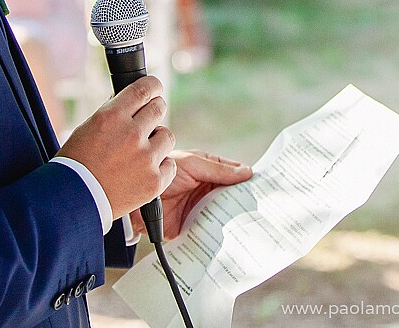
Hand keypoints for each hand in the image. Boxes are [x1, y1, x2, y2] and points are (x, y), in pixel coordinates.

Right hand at [57, 76, 176, 218]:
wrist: (72, 202)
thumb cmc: (75, 165)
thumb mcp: (88, 128)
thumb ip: (113, 113)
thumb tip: (131, 100)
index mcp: (112, 116)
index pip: (145, 88)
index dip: (153, 86)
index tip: (155, 88)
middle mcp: (131, 134)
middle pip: (158, 108)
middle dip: (153, 112)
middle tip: (146, 123)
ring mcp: (145, 158)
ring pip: (167, 136)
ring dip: (157, 141)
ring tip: (141, 152)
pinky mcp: (154, 180)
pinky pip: (170, 164)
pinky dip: (161, 167)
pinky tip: (145, 171)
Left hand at [130, 151, 252, 239]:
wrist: (135, 199)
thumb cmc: (162, 172)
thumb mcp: (192, 165)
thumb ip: (218, 169)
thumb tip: (247, 172)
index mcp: (207, 171)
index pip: (232, 174)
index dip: (247, 179)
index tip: (264, 184)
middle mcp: (205, 190)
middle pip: (231, 195)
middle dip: (243, 199)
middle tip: (261, 204)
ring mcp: (200, 209)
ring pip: (223, 214)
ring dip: (233, 216)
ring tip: (251, 219)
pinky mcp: (192, 228)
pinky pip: (209, 230)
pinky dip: (220, 233)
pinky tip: (231, 234)